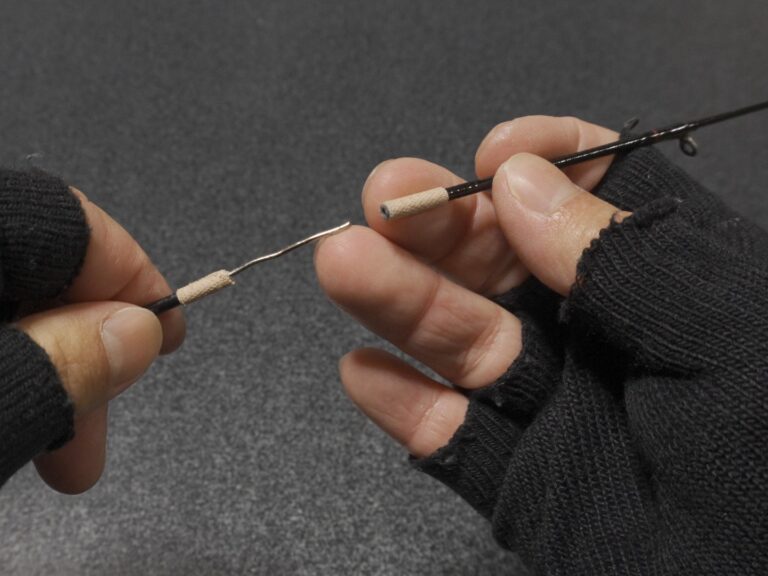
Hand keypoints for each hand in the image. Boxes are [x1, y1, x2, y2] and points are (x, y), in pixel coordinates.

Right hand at [315, 117, 767, 572]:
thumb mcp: (734, 346)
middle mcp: (611, 344)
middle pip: (513, 266)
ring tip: (346, 265)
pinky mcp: (525, 487)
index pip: (604, 203)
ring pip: (470, 346)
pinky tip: (365, 371)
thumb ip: (630, 262)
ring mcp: (563, 416)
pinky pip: (454, 444)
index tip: (494, 155)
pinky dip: (405, 408)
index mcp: (675, 294)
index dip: (546, 167)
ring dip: (403, 301)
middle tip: (383, 198)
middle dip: (446, 226)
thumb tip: (522, 181)